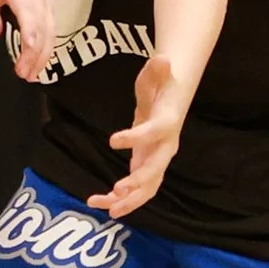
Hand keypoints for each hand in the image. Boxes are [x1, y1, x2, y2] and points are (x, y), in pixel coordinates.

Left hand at [0, 0, 54, 82]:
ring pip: (51, 30)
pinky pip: (52, 27)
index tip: (27, 54)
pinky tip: (39, 61)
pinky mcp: (46, 4)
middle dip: (36, 54)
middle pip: (43, 27)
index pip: (29, 14)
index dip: (30, 36)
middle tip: (24, 75)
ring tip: (32, 74)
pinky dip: (48, 46)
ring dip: (44, 54)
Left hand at [89, 55, 182, 218]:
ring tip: (105, 208)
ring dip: (128, 201)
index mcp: (166, 124)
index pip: (154, 133)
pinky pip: (136, 188)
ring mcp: (156, 160)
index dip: (136, 138)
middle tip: (117, 190)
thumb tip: (163, 58)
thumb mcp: (156, 75)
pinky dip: (118, 198)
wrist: (171, 98)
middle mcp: (165, 147)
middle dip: (137, 183)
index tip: (112, 140)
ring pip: (146, 188)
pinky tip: (97, 202)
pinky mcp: (146, 166)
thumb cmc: (161, 86)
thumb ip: (156, 70)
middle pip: (155, 171)